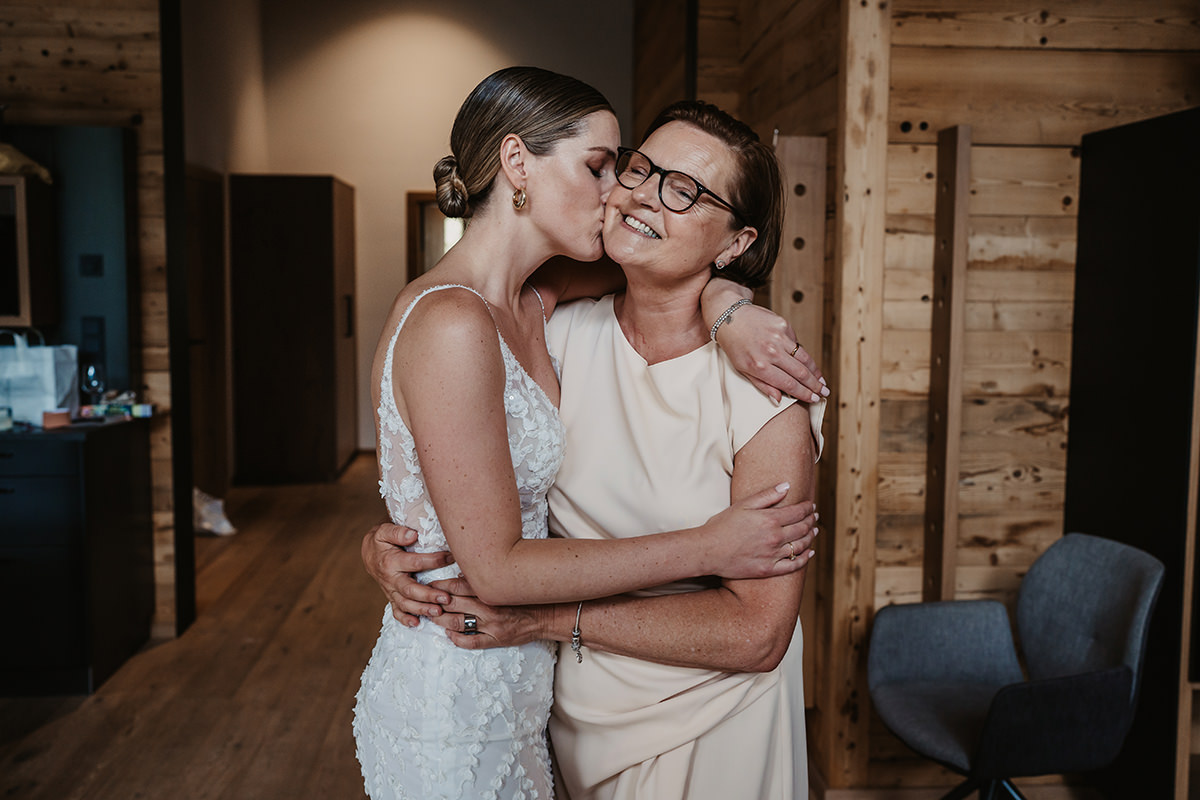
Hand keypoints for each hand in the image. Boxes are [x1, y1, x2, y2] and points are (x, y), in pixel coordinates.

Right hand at [361, 522, 454, 626]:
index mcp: (391, 562)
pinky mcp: (391, 597)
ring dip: (422, 609)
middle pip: (410, 590)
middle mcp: (391, 579)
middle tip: (446, 598)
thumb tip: (412, 535)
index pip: (415, 563)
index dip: (434, 561)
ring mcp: (391, 591)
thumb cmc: (381, 541)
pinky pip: (396, 611)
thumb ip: (397, 532)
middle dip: (429, 595)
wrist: (369, 553)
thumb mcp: (384, 531)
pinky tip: (417, 624)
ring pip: (406, 603)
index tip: (452, 558)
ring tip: (438, 612)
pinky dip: (405, 619)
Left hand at [426, 577, 552, 649]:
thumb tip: (461, 573)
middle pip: (454, 604)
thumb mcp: (506, 582)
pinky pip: (471, 642)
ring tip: (433, 617)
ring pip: (458, 624)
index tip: (431, 584)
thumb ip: (485, 580)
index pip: (459, 586)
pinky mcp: (496, 640)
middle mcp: (489, 607)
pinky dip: (457, 640)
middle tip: (425, 601)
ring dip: (442, 621)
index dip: (442, 586)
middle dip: (437, 603)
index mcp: (491, 590)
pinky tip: (449, 635)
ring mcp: (492, 626)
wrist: (546, 615)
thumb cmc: (525, 596)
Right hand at [699, 483, 817, 578]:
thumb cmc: (722, 525)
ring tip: (814, 531)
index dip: (807, 508)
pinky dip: (805, 558)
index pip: (798, 512)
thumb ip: (767, 495)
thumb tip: (787, 486)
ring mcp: (773, 555)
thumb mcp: (743, 505)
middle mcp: (775, 538)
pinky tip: (810, 553)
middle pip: (802, 528)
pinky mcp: (769, 569)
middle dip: (811, 521)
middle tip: (814, 517)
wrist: (708, 550)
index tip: (811, 505)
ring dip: (811, 537)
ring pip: (801, 546)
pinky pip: (793, 565)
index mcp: (770, 519)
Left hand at [715, 303, 826, 403]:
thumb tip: (778, 400)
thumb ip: (762, 385)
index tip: (814, 399)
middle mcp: (771, 352)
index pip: (789, 384)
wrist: (729, 316)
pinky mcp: (783, 325)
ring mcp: (779, 337)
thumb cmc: (734, 345)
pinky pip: (796, 343)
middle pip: (800, 372)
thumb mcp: (742, 370)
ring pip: (804, 358)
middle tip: (824, 392)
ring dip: (815, 371)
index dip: (804, 393)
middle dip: (815, 385)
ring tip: (822, 380)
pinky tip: (806, 362)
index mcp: (760, 366)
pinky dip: (801, 354)